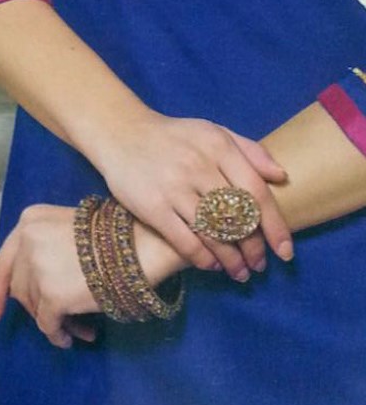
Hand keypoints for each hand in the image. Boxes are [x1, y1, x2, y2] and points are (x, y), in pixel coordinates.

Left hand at [0, 204, 98, 348]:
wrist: (138, 244)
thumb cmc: (111, 236)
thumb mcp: (66, 228)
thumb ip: (43, 248)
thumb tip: (31, 287)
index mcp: (28, 222)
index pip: (3, 262)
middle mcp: (27, 242)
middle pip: (20, 287)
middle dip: (36, 307)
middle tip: (59, 318)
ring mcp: (37, 268)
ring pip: (34, 306)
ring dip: (53, 320)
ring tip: (78, 328)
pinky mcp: (52, 295)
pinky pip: (47, 324)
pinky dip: (58, 334)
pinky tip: (72, 338)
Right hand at [94, 108, 290, 279]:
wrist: (121, 133)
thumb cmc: (175, 136)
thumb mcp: (214, 132)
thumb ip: (250, 150)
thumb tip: (281, 176)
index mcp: (218, 147)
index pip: (256, 193)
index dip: (274, 226)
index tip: (284, 251)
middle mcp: (198, 166)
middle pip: (237, 218)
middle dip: (253, 248)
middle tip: (259, 265)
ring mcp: (173, 188)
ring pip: (213, 234)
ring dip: (231, 260)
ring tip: (240, 272)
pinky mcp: (152, 206)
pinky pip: (185, 241)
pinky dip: (202, 258)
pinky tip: (211, 265)